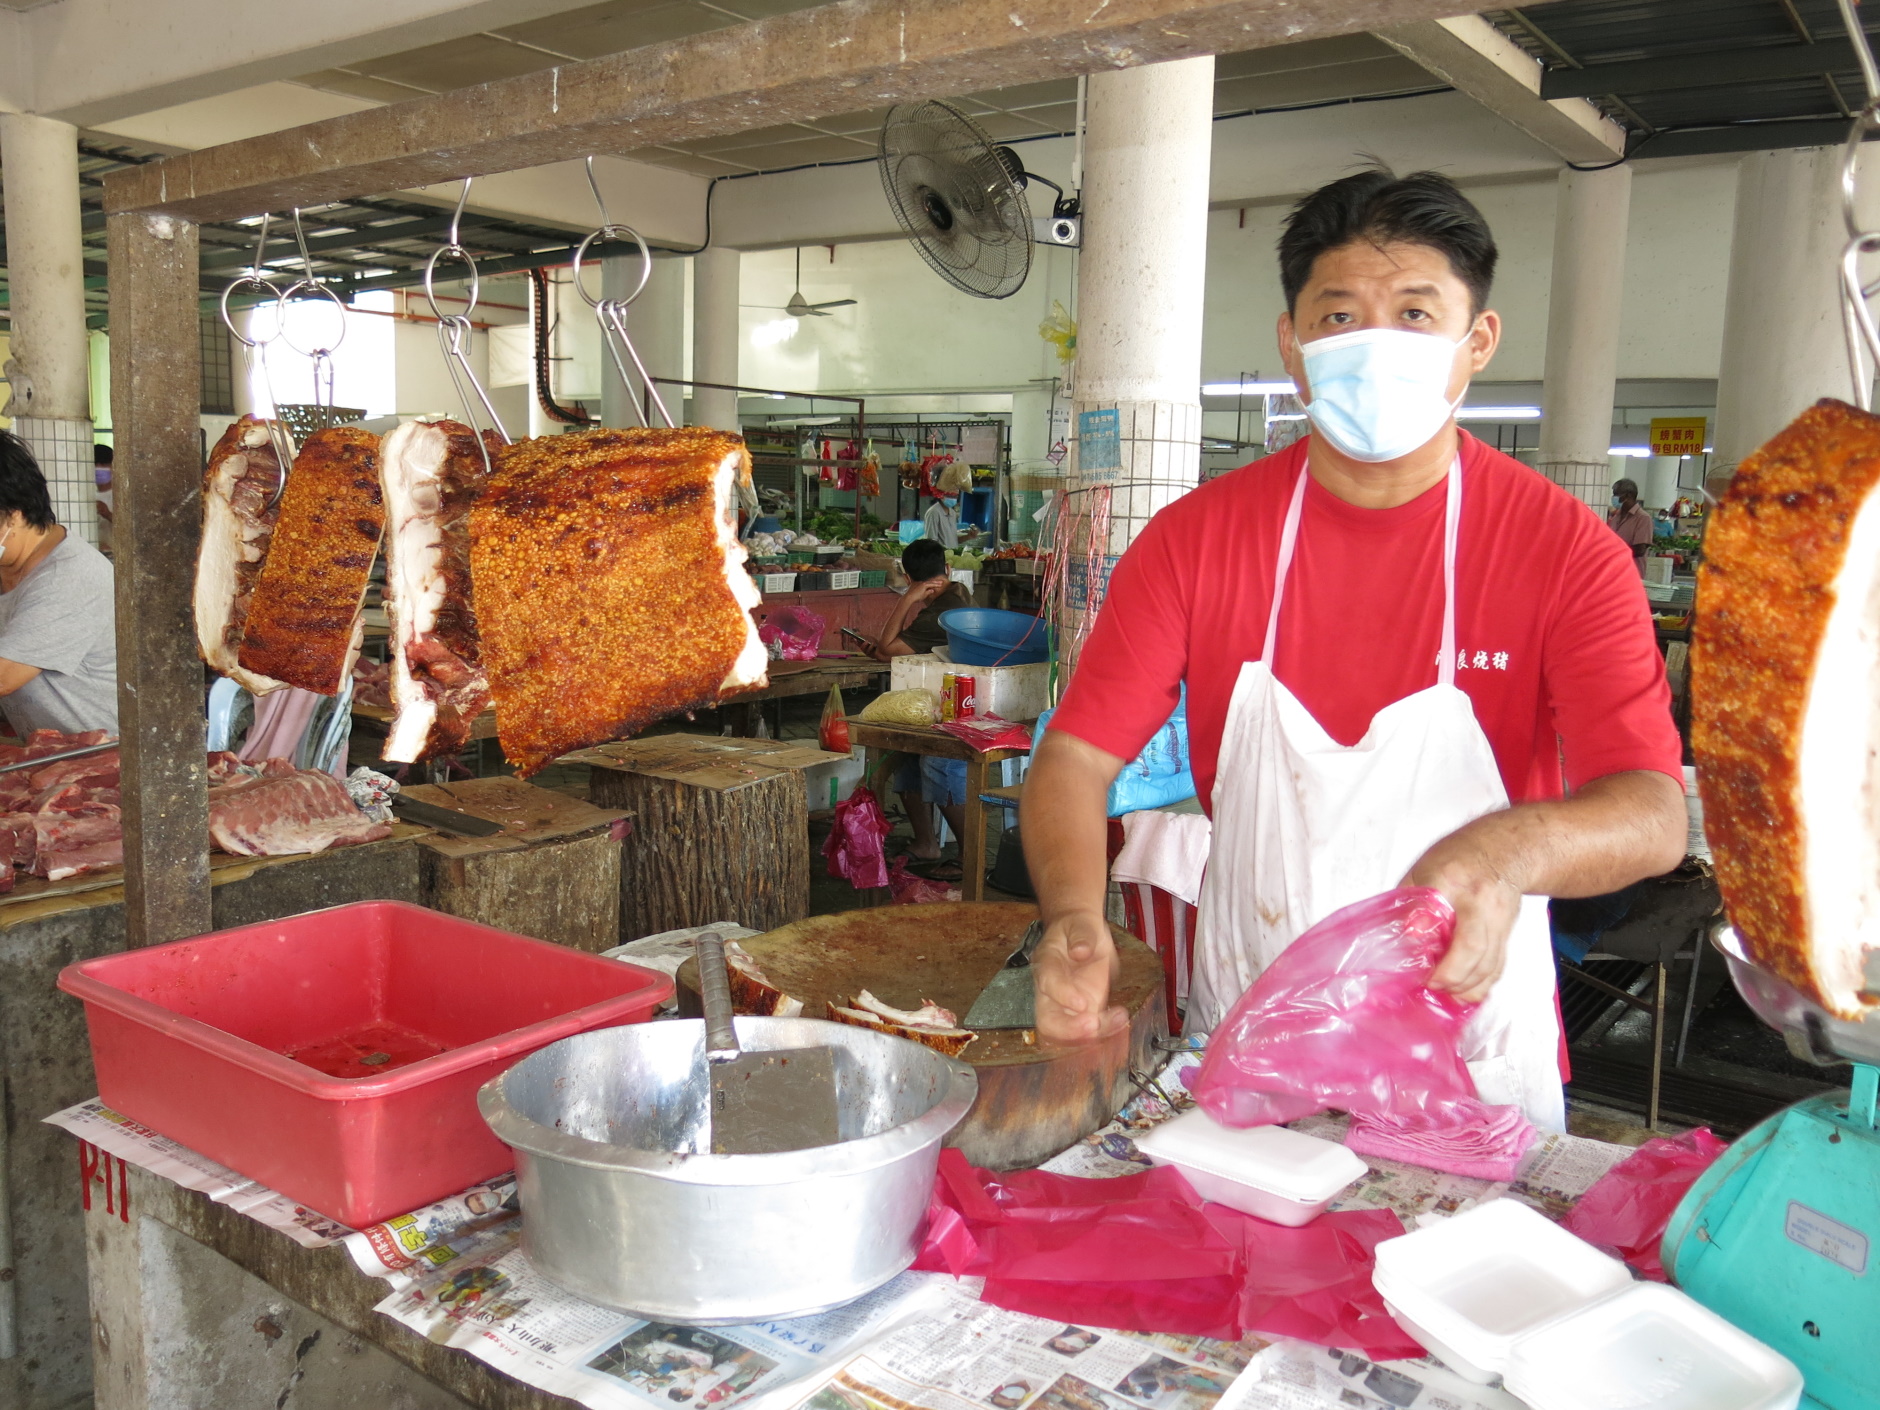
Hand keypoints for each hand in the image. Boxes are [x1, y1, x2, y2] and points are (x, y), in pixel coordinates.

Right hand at [1033, 909, 1127, 1042]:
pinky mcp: (1086, 1010)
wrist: (1082, 934)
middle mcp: (1052, 991)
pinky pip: (1090, 1029)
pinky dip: (1105, 1029)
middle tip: (1093, 1026)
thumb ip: (1081, 936)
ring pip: (1067, 1033)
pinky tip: (1121, 1019)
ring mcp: (1067, 1005)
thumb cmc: (1077, 928)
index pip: (1048, 984)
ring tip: (1116, 1021)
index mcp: (1047, 964)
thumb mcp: (1080, 923)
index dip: (1063, 996)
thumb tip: (1080, 950)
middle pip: (1047, 1021)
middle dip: (1069, 1030)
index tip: (1082, 1003)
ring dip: (1090, 1036)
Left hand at [1404, 833, 1523, 1002]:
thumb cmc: (1460, 856)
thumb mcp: (1424, 869)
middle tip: (1431, 985)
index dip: (1431, 943)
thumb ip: (1411, 901)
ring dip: (1467, 986)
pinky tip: (1465, 993)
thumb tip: (1405, 937)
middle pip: (1474, 948)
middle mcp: (1482, 903)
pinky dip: (1482, 985)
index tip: (1421, 966)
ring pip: (1490, 963)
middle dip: (1452, 976)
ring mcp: (1500, 920)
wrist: (1507, 849)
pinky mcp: (1508, 933)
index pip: (1439, 911)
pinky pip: (1498, 966)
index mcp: (1453, 881)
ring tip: (1445, 994)